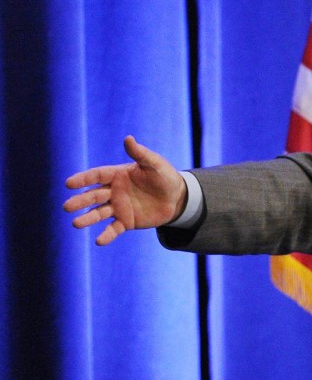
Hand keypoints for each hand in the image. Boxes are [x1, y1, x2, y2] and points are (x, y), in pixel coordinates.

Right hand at [63, 136, 187, 245]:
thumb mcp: (155, 164)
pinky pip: (114, 229)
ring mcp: (119, 207)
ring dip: (87, 218)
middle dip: (80, 201)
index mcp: (118, 175)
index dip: (83, 179)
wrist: (177, 198)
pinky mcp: (127, 221)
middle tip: (67, 207)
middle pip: (94, 195)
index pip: (97, 176)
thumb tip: (128, 138)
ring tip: (76, 224)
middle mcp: (115, 191)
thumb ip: (140, 154)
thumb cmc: (165, 177)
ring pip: (99, 213)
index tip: (69, 184)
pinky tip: (99, 241)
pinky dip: (106, 235)